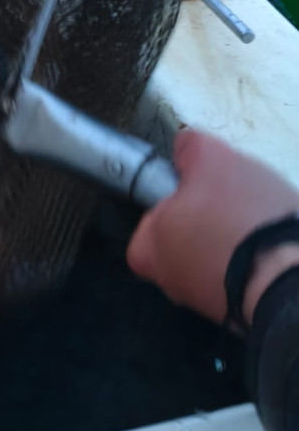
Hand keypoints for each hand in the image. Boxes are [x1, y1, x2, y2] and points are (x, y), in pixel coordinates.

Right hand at [127, 131, 298, 324]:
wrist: (284, 286)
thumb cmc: (213, 253)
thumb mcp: (153, 250)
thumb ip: (145, 233)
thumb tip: (154, 233)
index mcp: (211, 157)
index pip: (185, 144)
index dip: (172, 169)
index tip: (169, 202)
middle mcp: (253, 164)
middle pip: (218, 179)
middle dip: (206, 206)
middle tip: (195, 243)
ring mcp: (285, 192)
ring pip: (248, 205)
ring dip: (238, 227)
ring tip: (229, 266)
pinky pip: (273, 228)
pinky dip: (264, 246)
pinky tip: (256, 274)